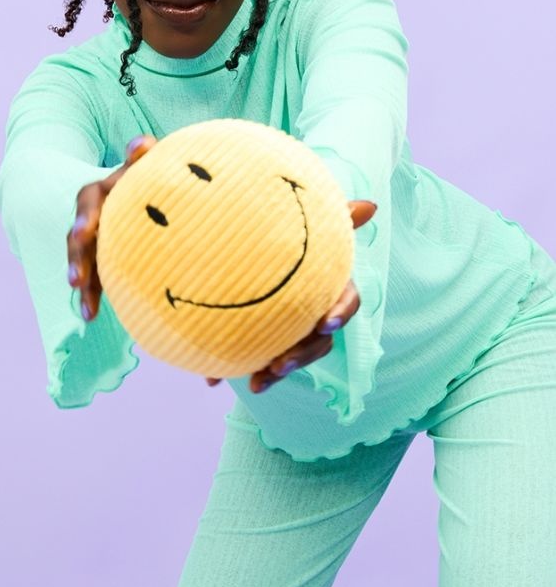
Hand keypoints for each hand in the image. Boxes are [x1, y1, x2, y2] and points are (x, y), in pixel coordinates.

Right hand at [66, 135, 156, 320]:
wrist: (146, 195)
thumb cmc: (146, 178)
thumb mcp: (142, 168)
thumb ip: (142, 159)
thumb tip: (143, 143)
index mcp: (101, 193)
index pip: (89, 202)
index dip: (87, 217)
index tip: (87, 232)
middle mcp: (92, 217)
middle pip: (78, 239)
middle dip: (78, 259)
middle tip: (76, 279)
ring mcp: (94, 241)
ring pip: (82, 261)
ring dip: (83, 282)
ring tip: (85, 307)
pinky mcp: (100, 260)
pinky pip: (93, 279)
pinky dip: (92, 296)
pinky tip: (91, 315)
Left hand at [205, 200, 376, 392]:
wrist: (248, 245)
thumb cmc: (294, 234)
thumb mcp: (313, 225)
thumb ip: (339, 218)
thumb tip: (372, 205)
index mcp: (330, 286)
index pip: (346, 302)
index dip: (339, 313)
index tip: (324, 323)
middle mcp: (313, 312)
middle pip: (318, 342)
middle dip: (301, 356)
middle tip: (280, 365)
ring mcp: (290, 329)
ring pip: (291, 357)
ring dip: (276, 371)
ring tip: (257, 380)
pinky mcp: (264, 339)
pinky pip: (256, 359)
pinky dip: (237, 369)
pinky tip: (214, 382)